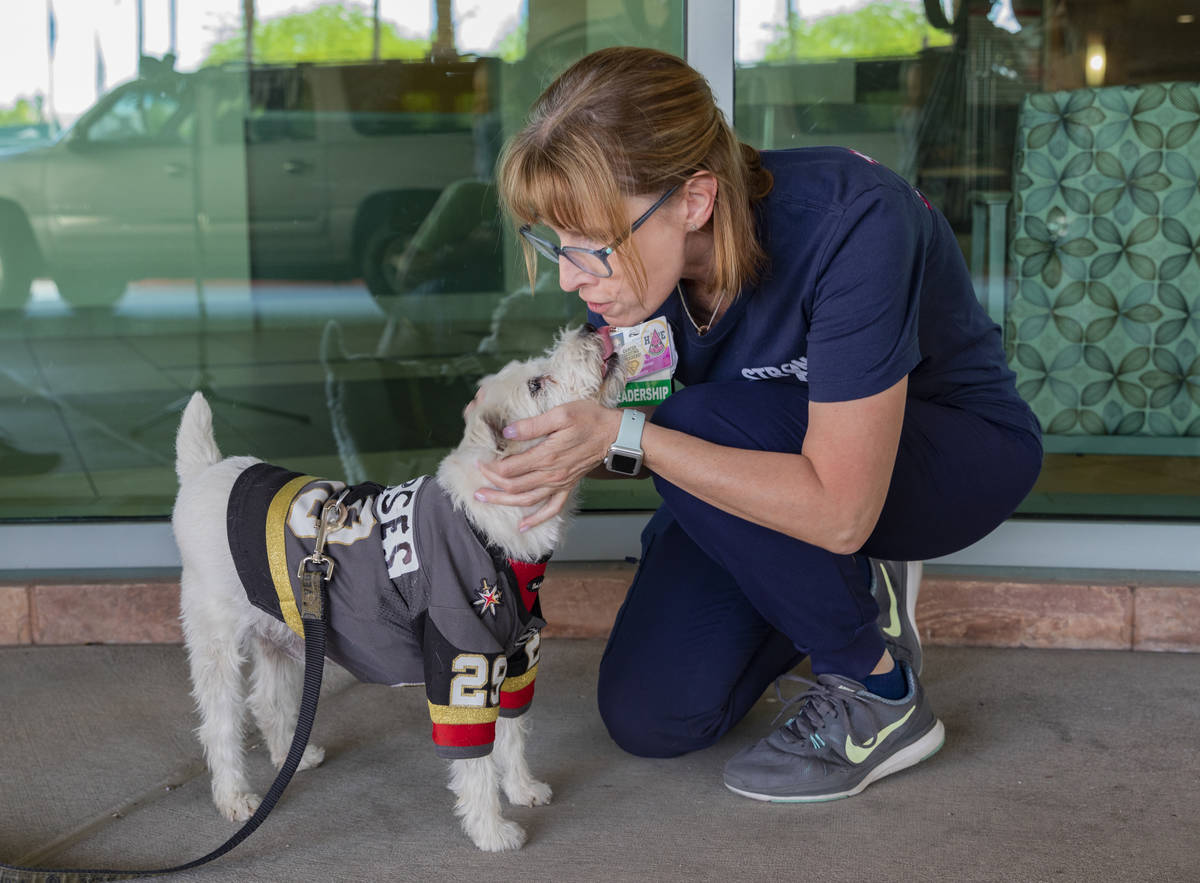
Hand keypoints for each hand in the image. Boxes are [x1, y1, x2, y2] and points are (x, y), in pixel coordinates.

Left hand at [474, 400, 622, 530]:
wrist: (615, 434)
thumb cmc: (589, 419)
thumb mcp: (561, 414)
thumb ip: (533, 425)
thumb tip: (507, 432)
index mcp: (547, 455)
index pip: (510, 468)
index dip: (491, 468)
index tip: (478, 462)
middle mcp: (551, 474)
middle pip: (514, 486)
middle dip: (492, 486)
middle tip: (475, 485)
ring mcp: (560, 483)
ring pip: (527, 500)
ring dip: (504, 502)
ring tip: (485, 501)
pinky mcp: (568, 486)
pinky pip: (551, 509)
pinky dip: (536, 520)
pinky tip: (523, 526)